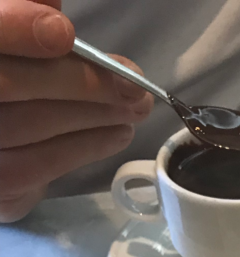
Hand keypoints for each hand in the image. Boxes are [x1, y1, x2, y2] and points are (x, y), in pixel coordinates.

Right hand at [0, 0, 152, 222]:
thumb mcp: (10, 34)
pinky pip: (40, 165)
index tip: (63, 32)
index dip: (16, 30)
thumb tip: (51, 4)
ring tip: (135, 106)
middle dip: (78, 81)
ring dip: (93, 115)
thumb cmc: (12, 75)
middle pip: (9, 84)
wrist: (1, 139)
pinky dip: (85, 147)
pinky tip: (117, 133)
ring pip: (31, 126)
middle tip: (132, 84)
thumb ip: (22, 10)